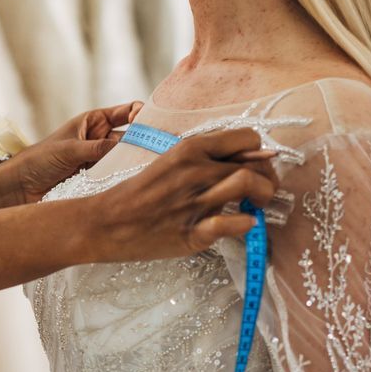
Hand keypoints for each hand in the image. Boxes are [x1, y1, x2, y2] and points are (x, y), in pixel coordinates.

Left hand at [0, 102, 142, 209]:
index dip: (142, 113)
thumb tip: (125, 147)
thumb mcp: (69, 149)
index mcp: (94, 121)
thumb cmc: (39, 159)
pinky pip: (117, 175)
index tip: (150, 122)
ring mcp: (101, 158)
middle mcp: (101, 138)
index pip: (127, 111)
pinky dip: (125, 177)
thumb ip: (97, 148)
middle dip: (145, 140)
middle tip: (159, 148)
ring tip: (149, 166)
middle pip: (132, 136)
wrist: (21, 186)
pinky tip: (136, 180)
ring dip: (136, 161)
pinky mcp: (98, 178)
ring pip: (127, 157)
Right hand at [90, 128, 278, 260]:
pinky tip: (243, 225)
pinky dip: (246, 224)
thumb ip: (204, 160)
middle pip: (255, 163)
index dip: (259, 154)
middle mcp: (195, 170)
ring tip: (255, 206)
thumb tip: (249, 158)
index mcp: (189, 149)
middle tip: (261, 191)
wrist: (103, 223)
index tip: (256, 167)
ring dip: (263, 197)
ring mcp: (194, 201)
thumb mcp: (170, 163)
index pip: (248, 138)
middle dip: (267, 178)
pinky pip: (232, 224)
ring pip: (249, 184)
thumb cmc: (138, 194)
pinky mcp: (191, 232)